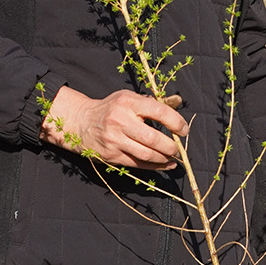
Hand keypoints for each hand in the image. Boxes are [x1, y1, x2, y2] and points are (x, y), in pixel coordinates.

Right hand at [42, 85, 187, 169]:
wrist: (81, 122)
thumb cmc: (112, 108)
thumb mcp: (129, 98)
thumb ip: (154, 101)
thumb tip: (178, 101)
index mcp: (128, 102)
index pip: (158, 111)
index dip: (175, 122)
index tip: (184, 130)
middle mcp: (120, 121)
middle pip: (152, 138)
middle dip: (170, 146)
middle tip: (178, 149)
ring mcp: (114, 140)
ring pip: (146, 155)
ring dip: (164, 159)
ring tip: (173, 157)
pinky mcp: (111, 156)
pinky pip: (137, 164)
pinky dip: (154, 166)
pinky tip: (164, 165)